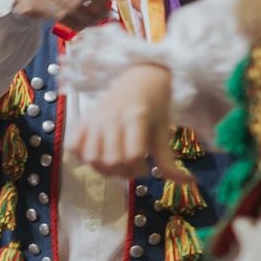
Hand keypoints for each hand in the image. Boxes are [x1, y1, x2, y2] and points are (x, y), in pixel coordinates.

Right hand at [69, 62, 184, 181]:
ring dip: (103, 169)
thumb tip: (187, 183)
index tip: (146, 169)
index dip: (140, 170)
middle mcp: (112, 118)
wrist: (139, 78)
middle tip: (131, 169)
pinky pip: (73, 146)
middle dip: (123, 172)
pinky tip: (96, 155)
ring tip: (114, 165)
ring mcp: (94, 119)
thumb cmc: (155, 105)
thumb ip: (169, 160)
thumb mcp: (163, 131)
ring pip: (91, 157)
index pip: (133, 155)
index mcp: (136, 118)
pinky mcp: (83, 120)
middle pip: (112, 160)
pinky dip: (80, 156)